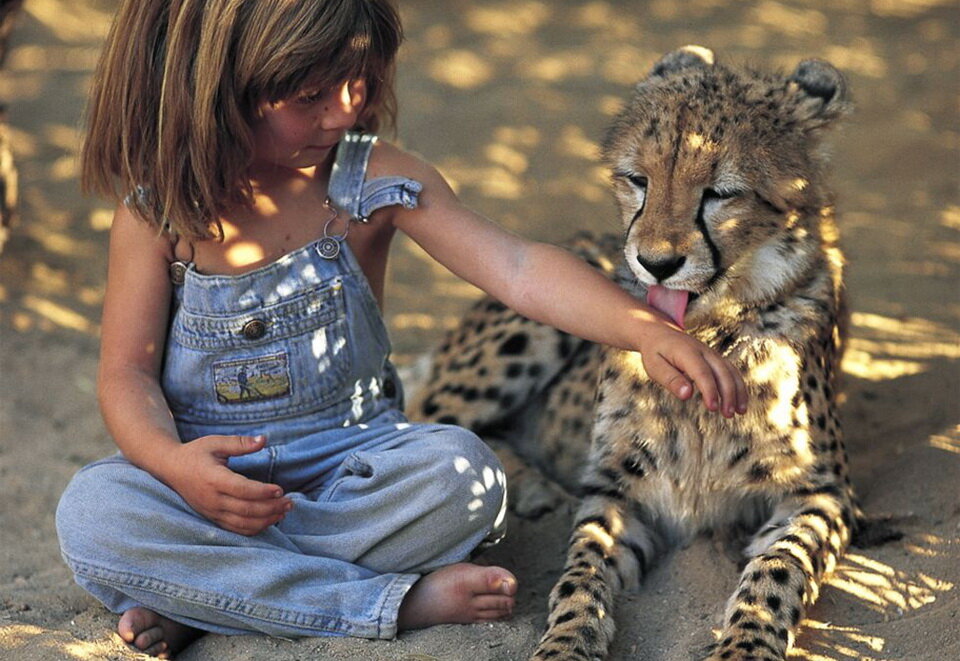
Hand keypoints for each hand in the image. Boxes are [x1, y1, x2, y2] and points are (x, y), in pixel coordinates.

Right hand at [162, 435, 292, 534]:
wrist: (171, 469)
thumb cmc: (196, 453)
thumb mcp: (216, 443)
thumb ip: (240, 443)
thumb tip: (264, 439)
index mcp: (213, 478)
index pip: (242, 489)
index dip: (263, 492)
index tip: (280, 490)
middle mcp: (212, 499)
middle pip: (246, 509)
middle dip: (271, 508)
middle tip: (290, 502)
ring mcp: (212, 511)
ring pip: (243, 523)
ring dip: (266, 520)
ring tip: (284, 512)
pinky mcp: (213, 518)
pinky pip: (236, 529)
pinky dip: (254, 528)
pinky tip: (270, 520)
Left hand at [638, 322, 747, 416]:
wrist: (658, 333)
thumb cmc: (655, 353)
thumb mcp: (655, 366)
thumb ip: (671, 380)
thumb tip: (687, 395)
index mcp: (687, 352)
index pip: (702, 373)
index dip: (709, 390)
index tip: (712, 408)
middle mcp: (703, 351)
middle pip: (722, 372)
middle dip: (728, 394)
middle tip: (727, 415)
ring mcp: (711, 354)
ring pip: (730, 371)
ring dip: (737, 391)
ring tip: (740, 412)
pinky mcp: (715, 358)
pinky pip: (731, 371)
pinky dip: (738, 386)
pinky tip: (739, 403)